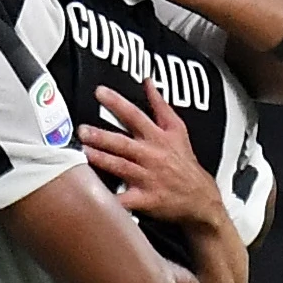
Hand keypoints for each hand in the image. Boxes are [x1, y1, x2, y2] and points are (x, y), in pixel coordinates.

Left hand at [77, 81, 223, 225]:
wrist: (200, 198)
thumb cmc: (184, 162)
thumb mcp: (177, 130)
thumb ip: (160, 105)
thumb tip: (148, 82)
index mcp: (158, 138)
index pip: (135, 115)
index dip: (117, 103)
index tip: (100, 92)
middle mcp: (151, 156)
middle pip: (124, 143)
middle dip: (102, 136)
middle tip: (82, 129)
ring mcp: (147, 178)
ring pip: (121, 167)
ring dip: (101, 159)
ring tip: (83, 152)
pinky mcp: (145, 200)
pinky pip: (125, 200)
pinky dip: (112, 199)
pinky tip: (95, 195)